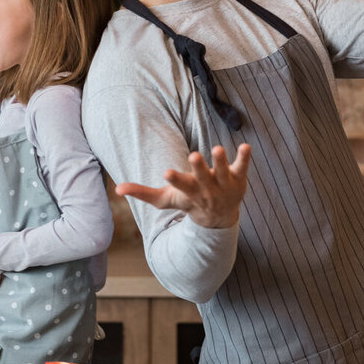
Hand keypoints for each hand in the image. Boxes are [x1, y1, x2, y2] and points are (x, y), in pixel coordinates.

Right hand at [115, 144, 250, 228]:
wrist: (218, 217)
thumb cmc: (188, 202)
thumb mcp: (166, 200)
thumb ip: (143, 193)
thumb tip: (117, 190)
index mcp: (190, 192)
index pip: (182, 186)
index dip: (175, 179)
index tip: (166, 173)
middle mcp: (208, 189)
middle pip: (203, 178)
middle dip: (199, 168)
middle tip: (194, 155)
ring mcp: (225, 184)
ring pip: (224, 172)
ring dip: (221, 162)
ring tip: (217, 148)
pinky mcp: (239, 177)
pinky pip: (242, 166)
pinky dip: (244, 157)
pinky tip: (246, 146)